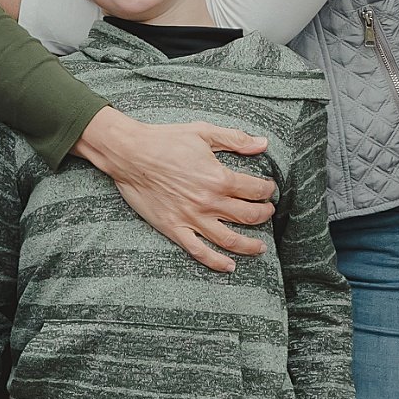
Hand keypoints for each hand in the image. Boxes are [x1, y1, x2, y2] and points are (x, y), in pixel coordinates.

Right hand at [75, 107, 274, 273]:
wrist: (130, 154)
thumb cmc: (165, 140)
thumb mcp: (203, 132)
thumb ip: (236, 139)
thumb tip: (263, 144)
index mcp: (218, 178)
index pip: (255, 190)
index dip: (267, 190)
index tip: (268, 189)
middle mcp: (208, 202)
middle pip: (248, 216)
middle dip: (264, 215)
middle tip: (268, 212)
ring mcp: (191, 218)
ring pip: (229, 240)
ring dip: (249, 245)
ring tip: (260, 247)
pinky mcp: (174, 228)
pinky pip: (199, 251)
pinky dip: (216, 262)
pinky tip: (229, 266)